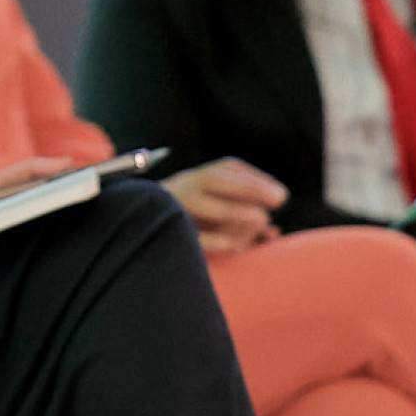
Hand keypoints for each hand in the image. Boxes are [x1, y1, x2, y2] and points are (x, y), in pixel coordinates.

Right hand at [163, 156, 287, 256]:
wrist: (135, 234)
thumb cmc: (189, 228)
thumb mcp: (213, 213)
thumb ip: (241, 217)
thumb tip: (272, 232)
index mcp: (194, 179)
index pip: (226, 170)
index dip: (255, 180)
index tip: (281, 196)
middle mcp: (180, 187)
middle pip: (213, 179)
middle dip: (249, 188)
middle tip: (279, 200)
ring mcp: (170, 206)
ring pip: (200, 202)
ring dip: (233, 210)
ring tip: (261, 220)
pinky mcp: (163, 229)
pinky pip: (188, 233)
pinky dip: (211, 239)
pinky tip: (233, 245)